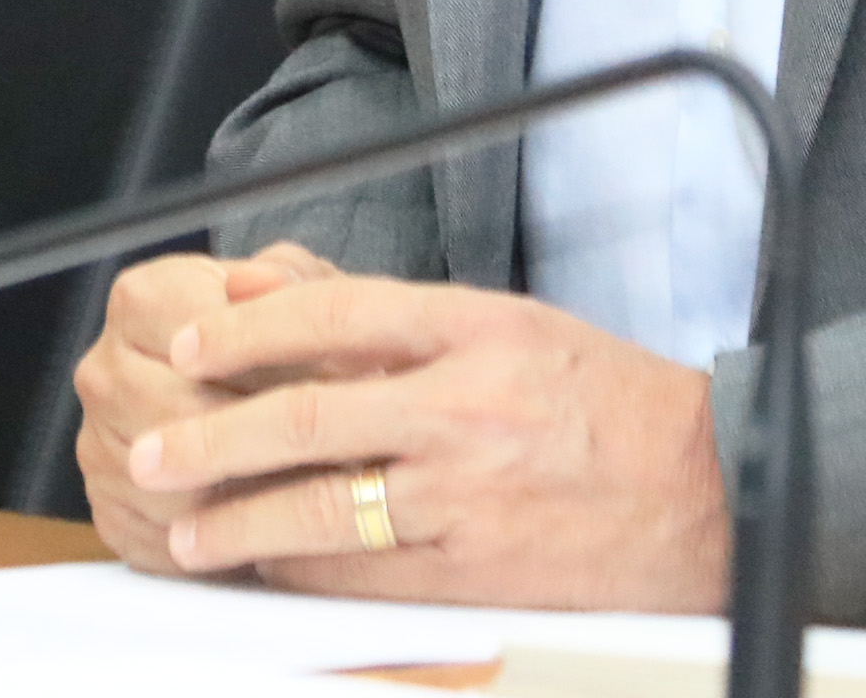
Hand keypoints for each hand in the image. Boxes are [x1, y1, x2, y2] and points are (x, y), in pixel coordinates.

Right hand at [72, 242, 336, 572]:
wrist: (258, 412)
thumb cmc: (285, 347)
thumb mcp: (304, 293)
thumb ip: (292, 279)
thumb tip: (267, 282)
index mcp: (140, 299)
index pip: (197, 335)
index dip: (274, 363)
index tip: (334, 381)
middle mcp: (104, 370)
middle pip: (183, 414)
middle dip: (268, 434)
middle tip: (340, 448)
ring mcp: (98, 445)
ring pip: (176, 484)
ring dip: (253, 493)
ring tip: (322, 490)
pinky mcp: (112, 514)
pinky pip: (166, 540)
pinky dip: (225, 542)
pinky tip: (278, 528)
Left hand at [125, 273, 728, 608]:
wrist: (711, 491)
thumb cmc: (604, 403)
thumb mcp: (506, 325)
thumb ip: (389, 315)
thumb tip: (265, 290)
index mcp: (476, 330)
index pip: (334, 313)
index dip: (247, 329)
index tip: (191, 344)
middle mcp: (467, 408)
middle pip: (308, 416)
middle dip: (213, 438)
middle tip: (154, 450)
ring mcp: (469, 497)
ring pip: (323, 509)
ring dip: (240, 522)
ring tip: (187, 530)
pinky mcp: (474, 572)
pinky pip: (363, 577)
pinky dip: (302, 573)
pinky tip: (264, 568)